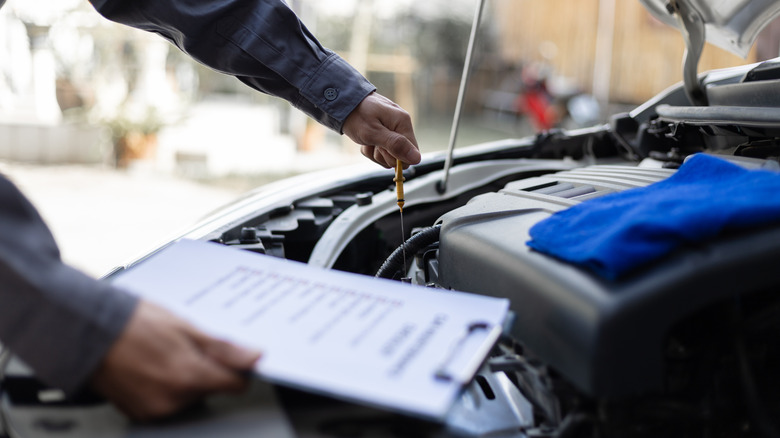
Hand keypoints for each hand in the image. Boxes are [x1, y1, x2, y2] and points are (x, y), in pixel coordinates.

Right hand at [90, 300, 260, 420]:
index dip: (237, 368)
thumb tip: (254, 357)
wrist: (87, 329)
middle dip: (205, 369)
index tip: (232, 357)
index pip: (235, 384)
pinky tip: (151, 367)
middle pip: (211, 390)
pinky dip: (165, 387)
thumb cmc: (132, 322)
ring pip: (189, 397)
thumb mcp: (185, 326)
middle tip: (185, 346)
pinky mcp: (140, 413)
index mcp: (190, 376)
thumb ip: (222, 348)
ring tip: (164, 354)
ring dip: (185, 379)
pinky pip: (167, 403)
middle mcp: (174, 400)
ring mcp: (155, 409)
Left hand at [343, 92, 420, 167]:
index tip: (382, 149)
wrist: (342, 103)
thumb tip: (417, 158)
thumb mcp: (373, 132)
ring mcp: (393, 130)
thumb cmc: (356, 116)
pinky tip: (365, 140)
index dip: (396, 158)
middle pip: (400, 157)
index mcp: (403, 123)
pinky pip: (381, 152)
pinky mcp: (385, 134)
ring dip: (375, 152)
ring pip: (389, 156)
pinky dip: (371, 149)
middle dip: (383, 155)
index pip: (412, 153)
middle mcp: (401, 126)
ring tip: (366, 140)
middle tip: (372, 142)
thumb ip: (395, 145)